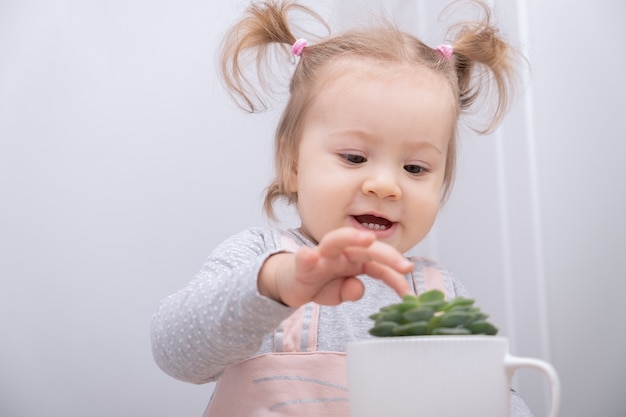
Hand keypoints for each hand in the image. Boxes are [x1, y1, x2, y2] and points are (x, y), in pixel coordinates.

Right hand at [258, 228, 412, 306]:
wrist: (290, 282)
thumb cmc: (319, 283)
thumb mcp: (339, 293)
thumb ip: (351, 291)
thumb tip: (358, 288)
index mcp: (355, 260)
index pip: (379, 265)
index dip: (395, 277)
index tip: (409, 293)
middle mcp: (341, 253)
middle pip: (365, 248)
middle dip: (387, 254)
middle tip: (406, 266)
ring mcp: (321, 256)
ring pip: (336, 240)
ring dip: (352, 237)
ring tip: (367, 239)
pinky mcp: (301, 264)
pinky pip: (304, 258)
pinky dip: (306, 256)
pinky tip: (310, 256)